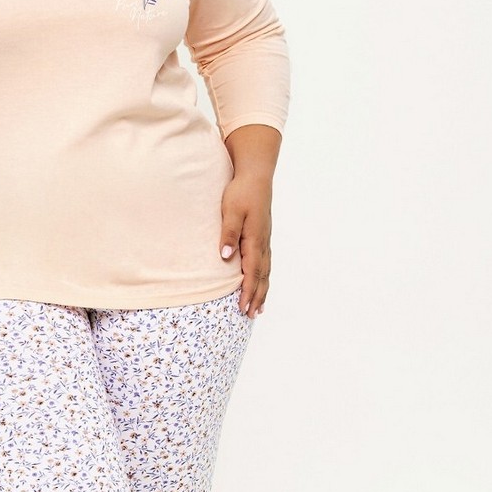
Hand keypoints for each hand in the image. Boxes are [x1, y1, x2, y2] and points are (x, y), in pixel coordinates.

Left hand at [219, 172, 272, 316]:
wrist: (256, 176)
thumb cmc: (241, 192)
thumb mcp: (231, 211)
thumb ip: (228, 234)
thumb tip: (226, 257)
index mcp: (254, 239)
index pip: (252, 272)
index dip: (248, 291)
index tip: (243, 307)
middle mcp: (262, 242)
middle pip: (262, 276)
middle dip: (256, 297)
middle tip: (250, 315)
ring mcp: (264, 240)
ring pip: (266, 271)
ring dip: (262, 290)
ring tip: (258, 308)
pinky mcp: (263, 236)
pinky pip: (265, 263)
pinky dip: (264, 277)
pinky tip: (261, 283)